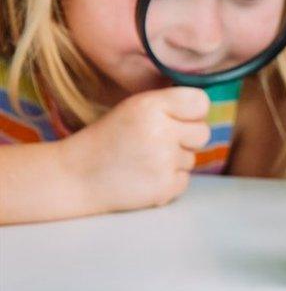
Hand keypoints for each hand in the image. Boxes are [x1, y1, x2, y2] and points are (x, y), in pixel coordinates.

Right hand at [63, 87, 210, 212]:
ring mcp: (164, 162)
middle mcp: (161, 132)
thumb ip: (169, 104)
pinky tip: (144, 177)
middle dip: (185, 138)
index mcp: (151, 106)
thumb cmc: (108, 138)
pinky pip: (184, 180)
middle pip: (203, 132)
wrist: (74, 176)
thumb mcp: (134, 108)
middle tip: (155, 142)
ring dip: (173, 161)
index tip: (178, 118)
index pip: (200, 102)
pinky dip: (168, 181)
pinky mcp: (164, 187)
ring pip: (192, 158)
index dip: (193, 112)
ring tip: (142, 161)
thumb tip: (205, 106)